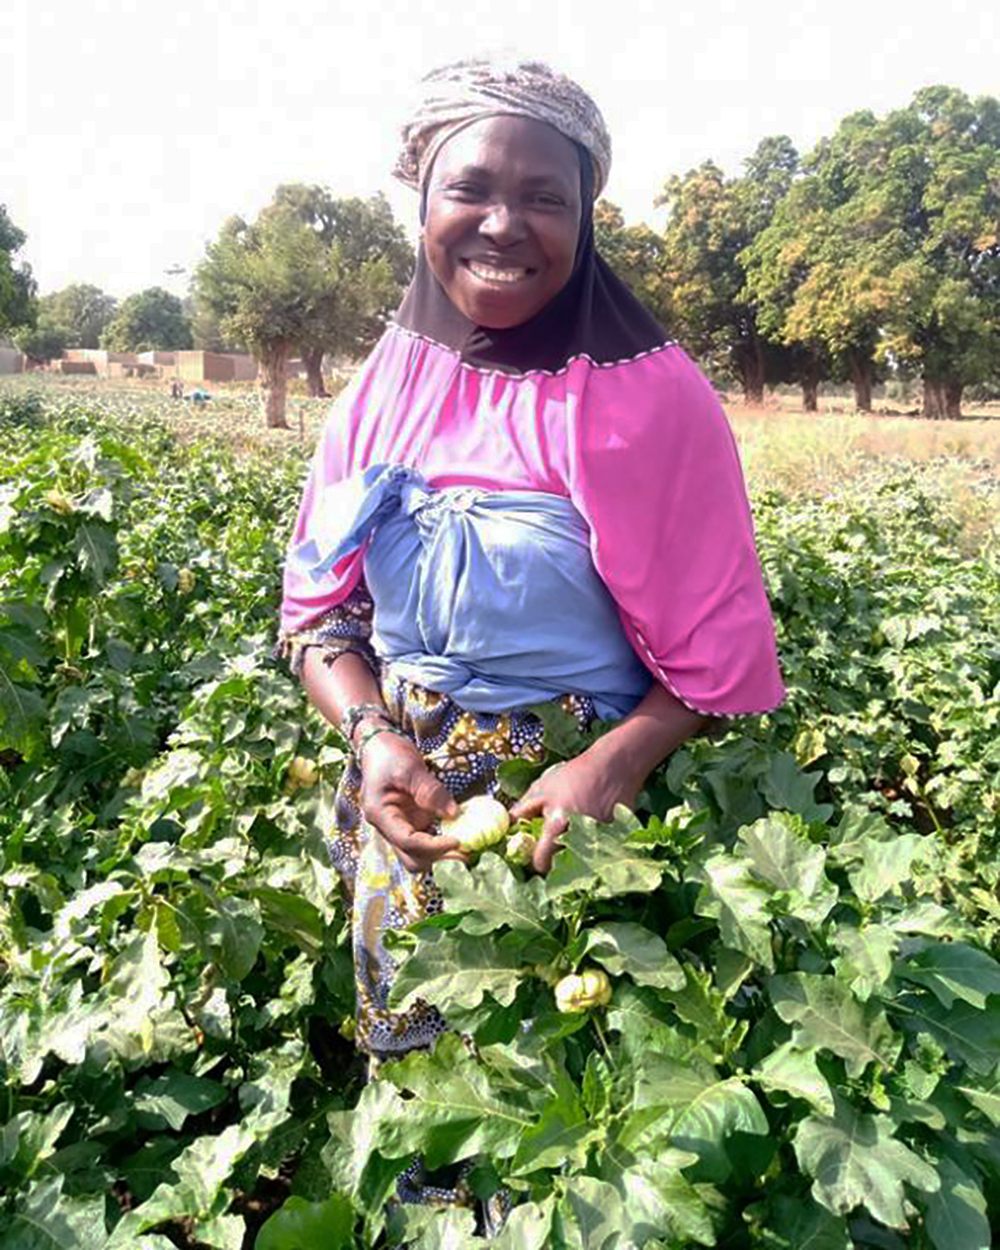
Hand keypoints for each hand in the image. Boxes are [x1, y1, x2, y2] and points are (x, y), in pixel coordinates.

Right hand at [359, 731, 463, 872]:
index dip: (433, 846)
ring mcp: (400, 826)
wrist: (378, 746)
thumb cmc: (389, 754)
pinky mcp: (410, 822)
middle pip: (411, 858)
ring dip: (441, 855)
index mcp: (381, 814)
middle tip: (466, 853)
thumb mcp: (410, 768)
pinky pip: (426, 841)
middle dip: (438, 859)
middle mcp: (388, 827)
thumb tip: (453, 813)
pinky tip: (460, 836)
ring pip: (418, 854)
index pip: (407, 841)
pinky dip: (441, 843)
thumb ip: (430, 791)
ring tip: (466, 848)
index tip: (458, 841)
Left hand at [509, 750, 640, 873]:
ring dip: (572, 854)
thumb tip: (508, 827)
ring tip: (572, 835)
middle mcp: (578, 838)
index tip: (534, 855)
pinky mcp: (613, 840)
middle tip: (552, 845)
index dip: (535, 862)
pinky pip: (596, 853)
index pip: (541, 863)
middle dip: (554, 860)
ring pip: (579, 862)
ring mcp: (598, 841)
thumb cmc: (574, 776)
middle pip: (560, 866)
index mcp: (557, 825)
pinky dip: (590, 847)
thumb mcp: (541, 788)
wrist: (612, 767)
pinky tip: (588, 831)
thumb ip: (522, 810)